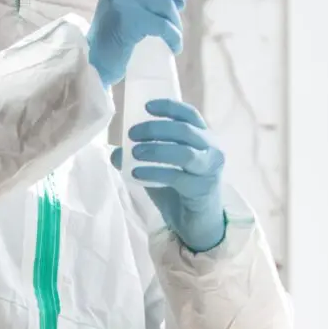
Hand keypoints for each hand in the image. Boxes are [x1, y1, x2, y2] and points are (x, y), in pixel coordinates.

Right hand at [88, 0, 190, 87]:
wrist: (93, 62)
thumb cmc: (114, 37)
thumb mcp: (125, 6)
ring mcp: (122, 0)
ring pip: (165, 3)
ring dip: (175, 21)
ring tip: (174, 34)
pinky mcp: (128, 21)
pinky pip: (163, 25)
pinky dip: (174, 37)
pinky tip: (174, 46)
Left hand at [113, 99, 226, 252]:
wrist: (197, 221)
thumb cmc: (179, 189)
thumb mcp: (159, 168)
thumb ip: (141, 157)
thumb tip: (115, 152)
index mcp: (203, 137)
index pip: (189, 114)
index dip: (169, 107)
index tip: (146, 107)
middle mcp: (211, 149)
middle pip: (185, 130)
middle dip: (156, 129)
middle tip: (132, 134)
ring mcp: (210, 169)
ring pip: (184, 153)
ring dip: (157, 149)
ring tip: (135, 153)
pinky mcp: (202, 189)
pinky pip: (177, 177)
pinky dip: (154, 173)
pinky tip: (137, 173)